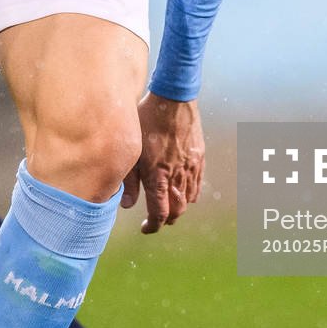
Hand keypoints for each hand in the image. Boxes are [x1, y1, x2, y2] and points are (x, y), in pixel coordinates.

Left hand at [123, 93, 204, 233]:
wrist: (173, 98)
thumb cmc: (148, 120)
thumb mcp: (132, 150)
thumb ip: (129, 181)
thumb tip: (127, 204)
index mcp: (159, 176)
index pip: (159, 212)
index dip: (153, 225)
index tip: (146, 228)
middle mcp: (178, 175)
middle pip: (177, 210)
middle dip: (167, 219)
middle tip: (156, 218)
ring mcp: (191, 167)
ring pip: (189, 199)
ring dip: (178, 207)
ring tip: (168, 205)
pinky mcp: (199, 157)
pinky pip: (198, 183)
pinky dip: (191, 193)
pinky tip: (183, 191)